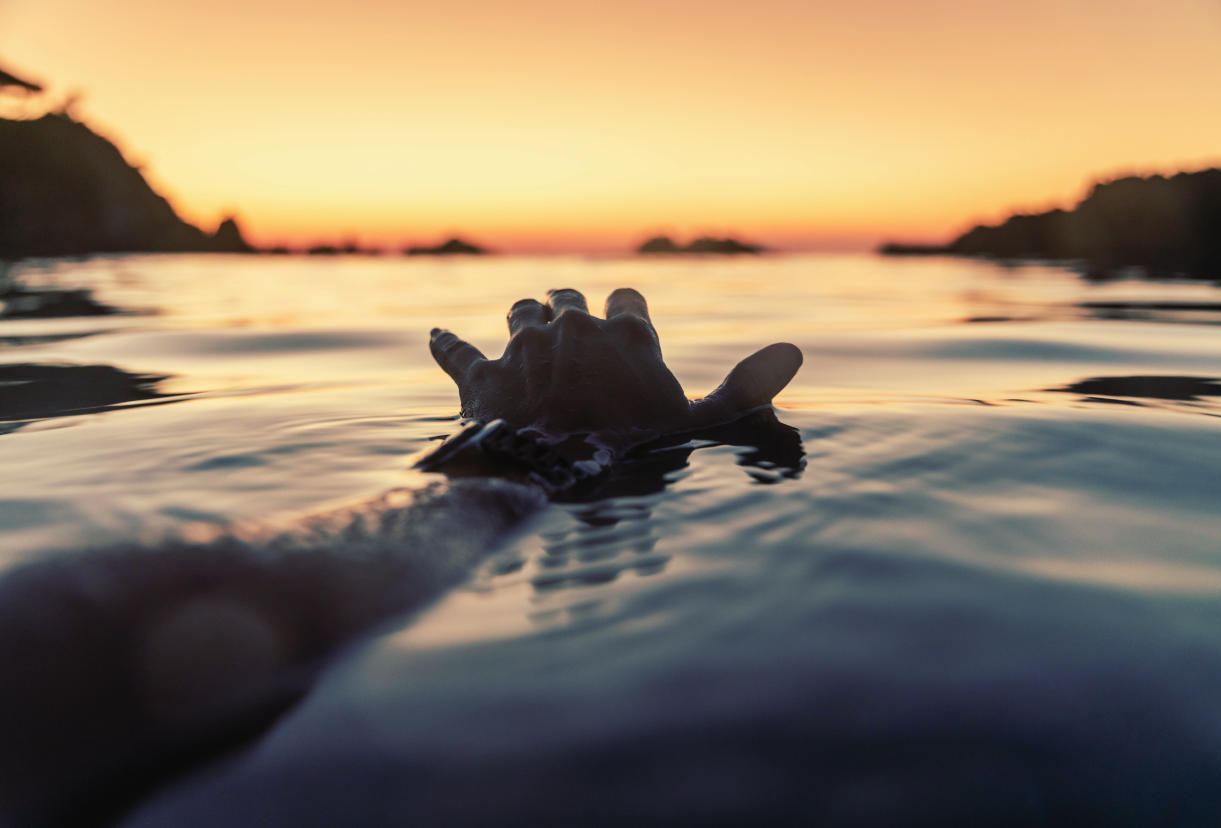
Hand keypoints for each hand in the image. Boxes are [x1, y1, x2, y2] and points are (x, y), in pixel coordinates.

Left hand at [429, 288, 801, 442]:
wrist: (554, 479)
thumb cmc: (630, 451)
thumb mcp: (695, 425)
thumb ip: (739, 393)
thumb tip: (785, 359)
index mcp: (622, 330)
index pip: (627, 297)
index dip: (627, 315)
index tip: (626, 334)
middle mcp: (570, 325)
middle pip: (568, 298)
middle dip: (572, 313)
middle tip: (573, 337)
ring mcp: (521, 346)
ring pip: (519, 311)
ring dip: (524, 321)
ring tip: (527, 341)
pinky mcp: (480, 374)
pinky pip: (454, 349)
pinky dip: (445, 344)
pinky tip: (435, 338)